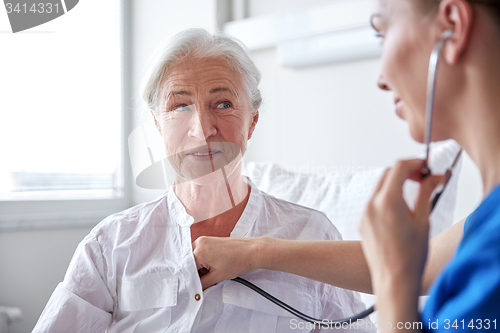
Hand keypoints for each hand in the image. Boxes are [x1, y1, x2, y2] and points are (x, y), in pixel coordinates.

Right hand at [192, 236, 272, 289]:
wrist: (252, 251)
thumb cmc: (237, 261)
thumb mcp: (217, 277)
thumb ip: (202, 284)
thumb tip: (194, 290)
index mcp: (198, 251)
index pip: (187, 269)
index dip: (190, 279)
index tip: (193, 286)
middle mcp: (199, 242)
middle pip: (190, 262)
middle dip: (195, 272)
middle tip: (203, 281)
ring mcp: (204, 239)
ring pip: (195, 257)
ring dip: (200, 267)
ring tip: (211, 272)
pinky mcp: (210, 240)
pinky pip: (201, 252)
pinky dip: (204, 261)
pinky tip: (213, 266)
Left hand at [359, 159, 443, 294]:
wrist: (393, 280)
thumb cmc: (410, 256)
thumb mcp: (423, 220)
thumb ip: (425, 193)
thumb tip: (433, 177)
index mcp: (388, 201)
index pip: (399, 167)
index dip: (415, 163)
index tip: (426, 167)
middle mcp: (372, 204)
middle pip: (387, 174)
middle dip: (405, 171)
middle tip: (422, 178)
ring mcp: (365, 214)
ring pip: (380, 188)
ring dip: (396, 185)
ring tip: (413, 197)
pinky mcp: (363, 222)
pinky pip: (374, 203)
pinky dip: (387, 199)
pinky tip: (400, 212)